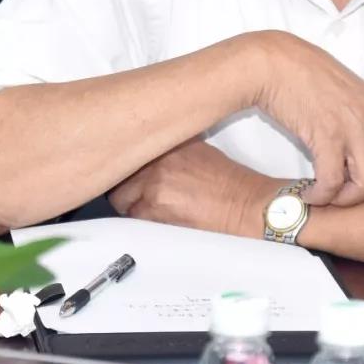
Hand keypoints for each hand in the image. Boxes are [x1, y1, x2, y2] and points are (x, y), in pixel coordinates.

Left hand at [108, 140, 278, 237]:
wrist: (242, 204)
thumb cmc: (227, 180)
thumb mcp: (197, 150)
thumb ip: (169, 150)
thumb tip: (149, 154)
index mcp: (168, 142)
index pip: (129, 151)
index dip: (128, 165)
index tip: (128, 171)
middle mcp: (157, 159)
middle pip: (120, 176)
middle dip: (127, 187)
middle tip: (142, 195)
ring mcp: (153, 184)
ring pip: (123, 200)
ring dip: (134, 206)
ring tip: (156, 209)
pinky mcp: (153, 209)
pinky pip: (135, 218)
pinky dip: (144, 221)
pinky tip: (163, 219)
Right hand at [247, 31, 363, 208]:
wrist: (275, 62)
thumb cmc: (310, 81)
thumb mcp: (353, 100)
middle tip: (355, 196)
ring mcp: (353, 125)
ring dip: (349, 199)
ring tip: (329, 195)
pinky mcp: (326, 132)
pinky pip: (333, 181)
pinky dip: (322, 195)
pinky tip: (310, 193)